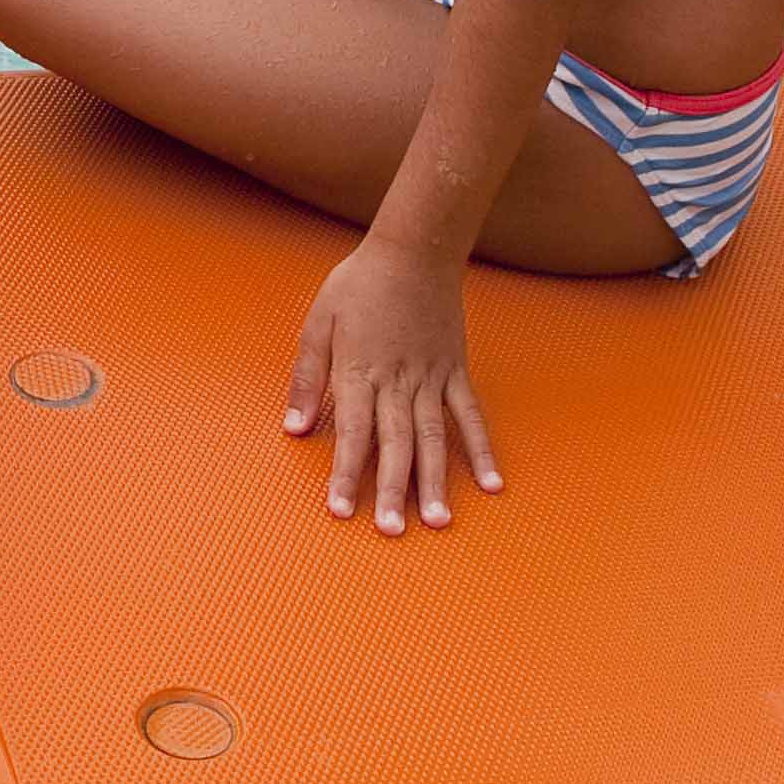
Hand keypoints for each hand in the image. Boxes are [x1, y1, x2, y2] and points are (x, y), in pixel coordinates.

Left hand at [285, 238, 501, 534]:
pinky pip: (471, 417)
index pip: (351, 433)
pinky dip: (480, 449)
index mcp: (359, 372)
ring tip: (437, 522)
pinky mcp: (456, 372)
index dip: (346, 474)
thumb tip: (293, 426)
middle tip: (391, 532)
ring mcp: (432, 379)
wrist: (414, 251)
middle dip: (391, 491)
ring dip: (435, 482)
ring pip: (433, 439)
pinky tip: (490, 483)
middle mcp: (398, 382)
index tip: (341, 510)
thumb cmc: (359, 285)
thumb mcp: (319, 323)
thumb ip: (307, 377)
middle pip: (394, 445)